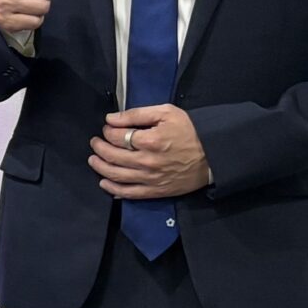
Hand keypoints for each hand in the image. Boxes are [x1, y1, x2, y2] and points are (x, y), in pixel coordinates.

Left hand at [91, 104, 211, 198]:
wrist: (214, 156)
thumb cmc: (191, 131)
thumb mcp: (167, 113)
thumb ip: (137, 114)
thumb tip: (111, 119)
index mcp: (150, 141)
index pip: (118, 137)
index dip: (108, 131)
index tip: (107, 128)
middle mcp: (147, 162)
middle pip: (113, 156)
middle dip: (99, 148)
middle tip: (95, 143)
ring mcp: (150, 179)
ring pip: (116, 176)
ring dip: (100, 168)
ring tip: (94, 160)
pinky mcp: (156, 191)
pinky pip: (130, 193)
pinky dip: (114, 190)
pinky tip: (105, 183)